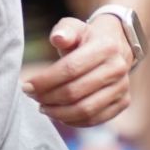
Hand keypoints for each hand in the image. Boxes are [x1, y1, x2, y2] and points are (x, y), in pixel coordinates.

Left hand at [24, 14, 133, 129]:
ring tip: (43, 107)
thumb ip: (64, 31)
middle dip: (48, 98)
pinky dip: (72, 121)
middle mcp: (117, 68)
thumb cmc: (86, 39)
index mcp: (105, 47)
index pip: (70, 68)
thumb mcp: (74, 28)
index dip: (45, 80)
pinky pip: (93, 119)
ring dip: (58, 113)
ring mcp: (122, 87)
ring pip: (84, 110)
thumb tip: (58, 38)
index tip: (26, 86)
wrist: (116, 47)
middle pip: (75, 92)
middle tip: (33, 97)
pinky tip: (59, 114)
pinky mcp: (123, 103)